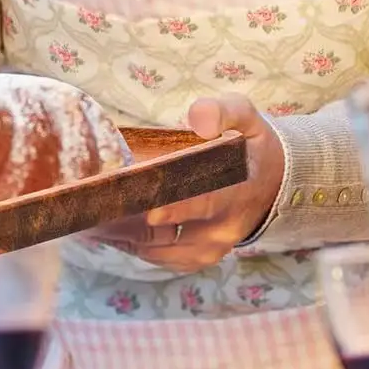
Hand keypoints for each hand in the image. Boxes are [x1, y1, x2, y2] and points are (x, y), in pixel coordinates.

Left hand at [89, 96, 286, 270]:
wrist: (277, 185)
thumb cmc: (253, 148)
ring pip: (158, 249)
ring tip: (91, 219)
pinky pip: (160, 258)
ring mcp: (210, 249)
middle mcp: (222, 228)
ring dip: (125, 236)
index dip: (174, 208)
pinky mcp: (198, 257)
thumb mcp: (249, 120)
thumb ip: (226, 111)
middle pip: (169, 232)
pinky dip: (133, 246)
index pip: (202, 203)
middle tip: (96, 209)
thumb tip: (197, 117)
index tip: (148, 210)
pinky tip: (109, 230)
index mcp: (235, 192)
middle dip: (131, 222)